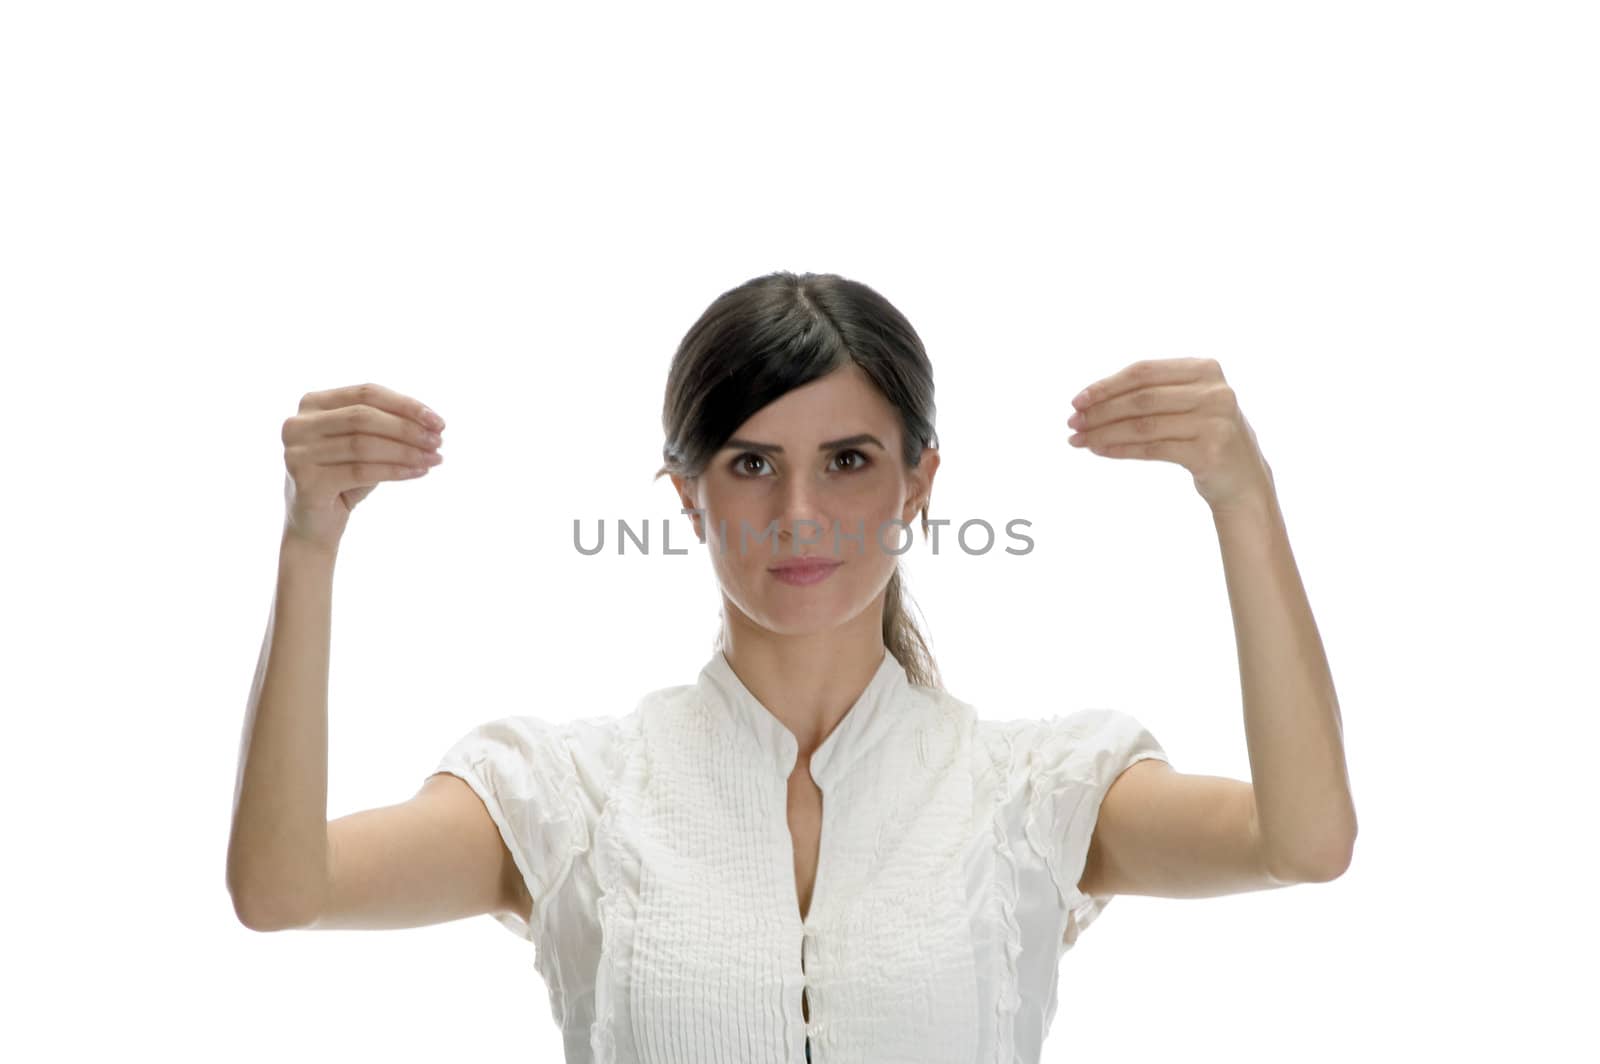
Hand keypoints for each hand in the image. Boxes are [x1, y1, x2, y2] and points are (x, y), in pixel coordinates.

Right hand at [280, 382, 445, 551]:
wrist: (315, 526)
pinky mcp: (305, 481)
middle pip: (363, 417)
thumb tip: (432, 424)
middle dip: (407, 428)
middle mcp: (297, 424)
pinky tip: (419, 472)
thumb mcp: (365, 445)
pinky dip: (395, 470)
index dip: (406, 405)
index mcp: (312, 404)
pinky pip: (360, 471)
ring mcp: (297, 452)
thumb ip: (388, 427)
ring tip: (434, 458)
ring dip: (406, 451)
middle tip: (438, 441)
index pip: (366, 393)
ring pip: (363, 444)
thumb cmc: (344, 479)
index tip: (439, 422)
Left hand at [1066, 358, 1273, 512]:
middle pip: (1141, 398)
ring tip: (1079, 440)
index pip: (1144, 371)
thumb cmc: (1204, 435)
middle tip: (1072, 423)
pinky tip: (1100, 451)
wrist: (1243, 479)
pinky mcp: (1209, 452)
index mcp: (1205, 368)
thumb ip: (1150, 391)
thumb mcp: (1186, 402)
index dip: (1106, 385)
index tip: (1077, 400)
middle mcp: (1214, 391)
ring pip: (1143, 424)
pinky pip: (1152, 448)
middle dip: (1100, 411)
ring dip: (1104, 432)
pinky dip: (1120, 449)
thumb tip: (1089, 399)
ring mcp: (1215, 421)